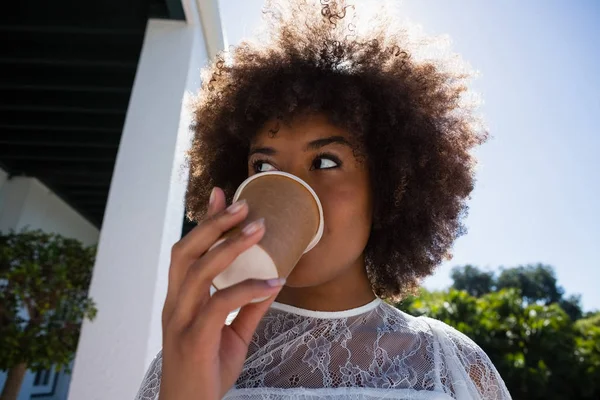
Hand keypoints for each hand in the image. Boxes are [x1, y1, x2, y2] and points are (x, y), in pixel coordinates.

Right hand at [158, 187, 283, 399]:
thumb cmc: (207, 370)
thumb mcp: (232, 334)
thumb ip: (248, 308)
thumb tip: (271, 281)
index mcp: (180, 299)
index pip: (188, 251)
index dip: (204, 221)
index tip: (222, 195)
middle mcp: (175, 304)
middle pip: (187, 251)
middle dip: (214, 224)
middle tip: (244, 205)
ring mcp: (181, 320)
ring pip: (200, 271)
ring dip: (231, 246)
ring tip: (259, 229)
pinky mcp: (194, 338)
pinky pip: (221, 304)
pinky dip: (248, 289)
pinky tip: (273, 285)